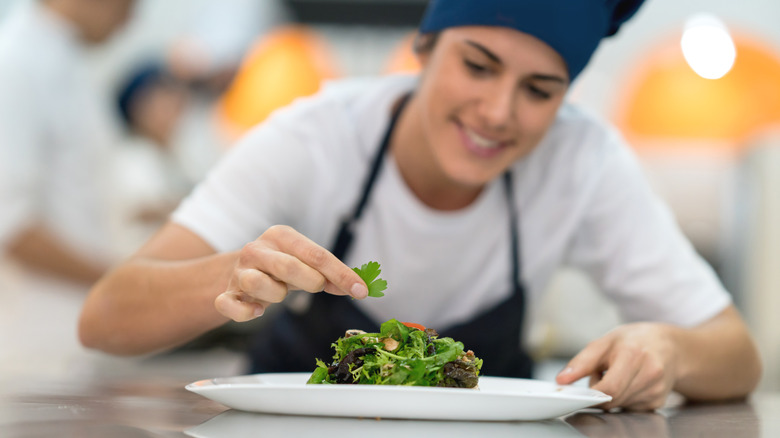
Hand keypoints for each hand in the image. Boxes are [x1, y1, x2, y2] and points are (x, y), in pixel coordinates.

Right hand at [214, 225, 367, 321]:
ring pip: (256, 282)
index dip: (341, 274)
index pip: (316, 254)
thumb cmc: (282, 267)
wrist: (242, 271)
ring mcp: (239, 271)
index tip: (361, 291)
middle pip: (288, 265)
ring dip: (275, 295)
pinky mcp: (225, 293)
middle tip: (316, 287)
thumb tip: (360, 287)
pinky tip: (258, 311)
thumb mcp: (307, 265)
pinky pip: (229, 304)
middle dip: (309, 281)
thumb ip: (331, 275)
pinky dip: (245, 312)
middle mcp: (257, 249)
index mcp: (281, 236)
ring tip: (279, 294)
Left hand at [556, 322, 677, 410]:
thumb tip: (561, 381)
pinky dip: (623, 399)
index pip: (609, 387)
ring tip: (617, 375)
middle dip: (600, 391)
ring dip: (611, 395)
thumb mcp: (604, 342)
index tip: (582, 389)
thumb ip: (580, 362)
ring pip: (620, 405)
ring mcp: (656, 389)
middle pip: (613, 399)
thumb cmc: (633, 340)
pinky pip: (630, 408)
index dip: (592, 392)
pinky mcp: (658, 401)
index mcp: (634, 354)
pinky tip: (629, 383)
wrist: (668, 346)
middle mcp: (650, 373)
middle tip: (601, 374)